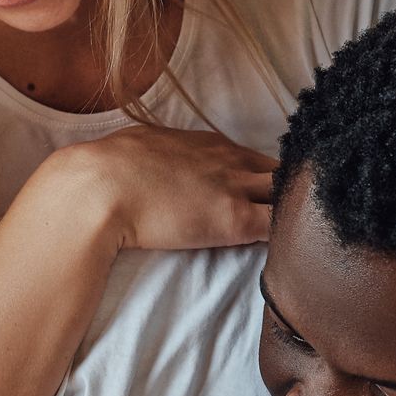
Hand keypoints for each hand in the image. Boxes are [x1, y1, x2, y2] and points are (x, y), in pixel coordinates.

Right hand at [48, 127, 273, 255]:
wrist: (100, 187)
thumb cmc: (109, 167)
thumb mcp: (142, 144)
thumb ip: (160, 152)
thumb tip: (150, 157)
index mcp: (209, 144)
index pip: (254, 159)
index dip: (265, 180)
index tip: (266, 198)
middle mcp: (230, 160)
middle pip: (281, 171)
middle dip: (291, 193)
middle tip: (293, 217)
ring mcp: (236, 189)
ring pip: (289, 195)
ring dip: (293, 214)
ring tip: (295, 235)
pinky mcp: (237, 220)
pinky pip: (279, 226)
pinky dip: (288, 236)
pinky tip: (289, 251)